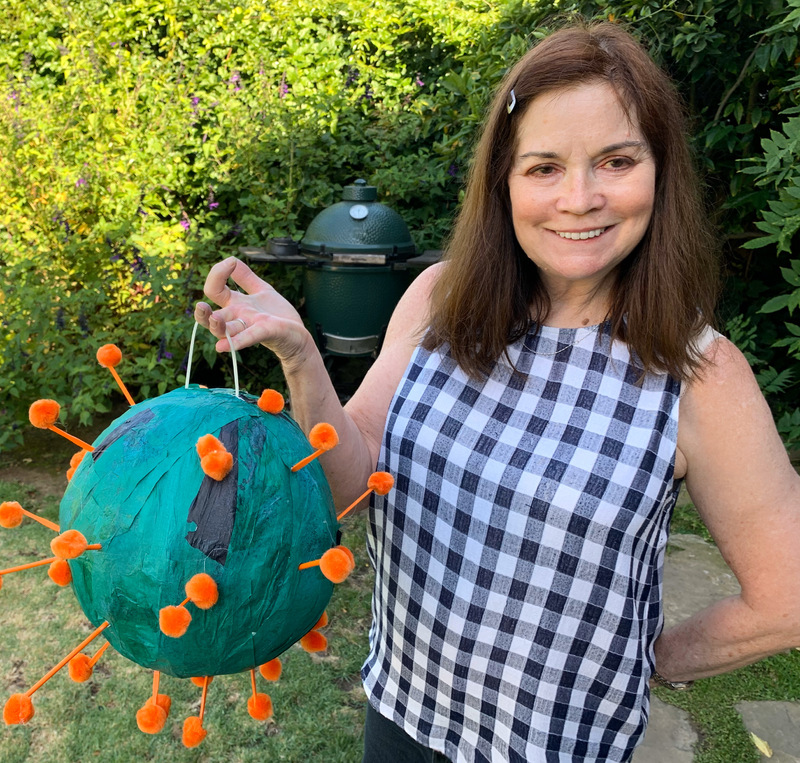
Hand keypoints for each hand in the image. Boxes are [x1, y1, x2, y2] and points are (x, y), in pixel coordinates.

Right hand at [194, 256, 313, 367]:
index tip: (230, 263)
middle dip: (203, 314)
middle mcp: (238, 316)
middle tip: (201, 307)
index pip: (214, 290)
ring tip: (214, 319)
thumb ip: (245, 277)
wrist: (297, 333)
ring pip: (226, 330)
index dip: (217, 274)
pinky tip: (222, 346)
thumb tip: (231, 258)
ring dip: (218, 327)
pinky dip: (237, 341)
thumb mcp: (261, 290)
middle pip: (212, 318)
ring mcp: (250, 326)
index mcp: (235, 304)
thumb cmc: (277, 314)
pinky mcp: (264, 333)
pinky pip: (248, 337)